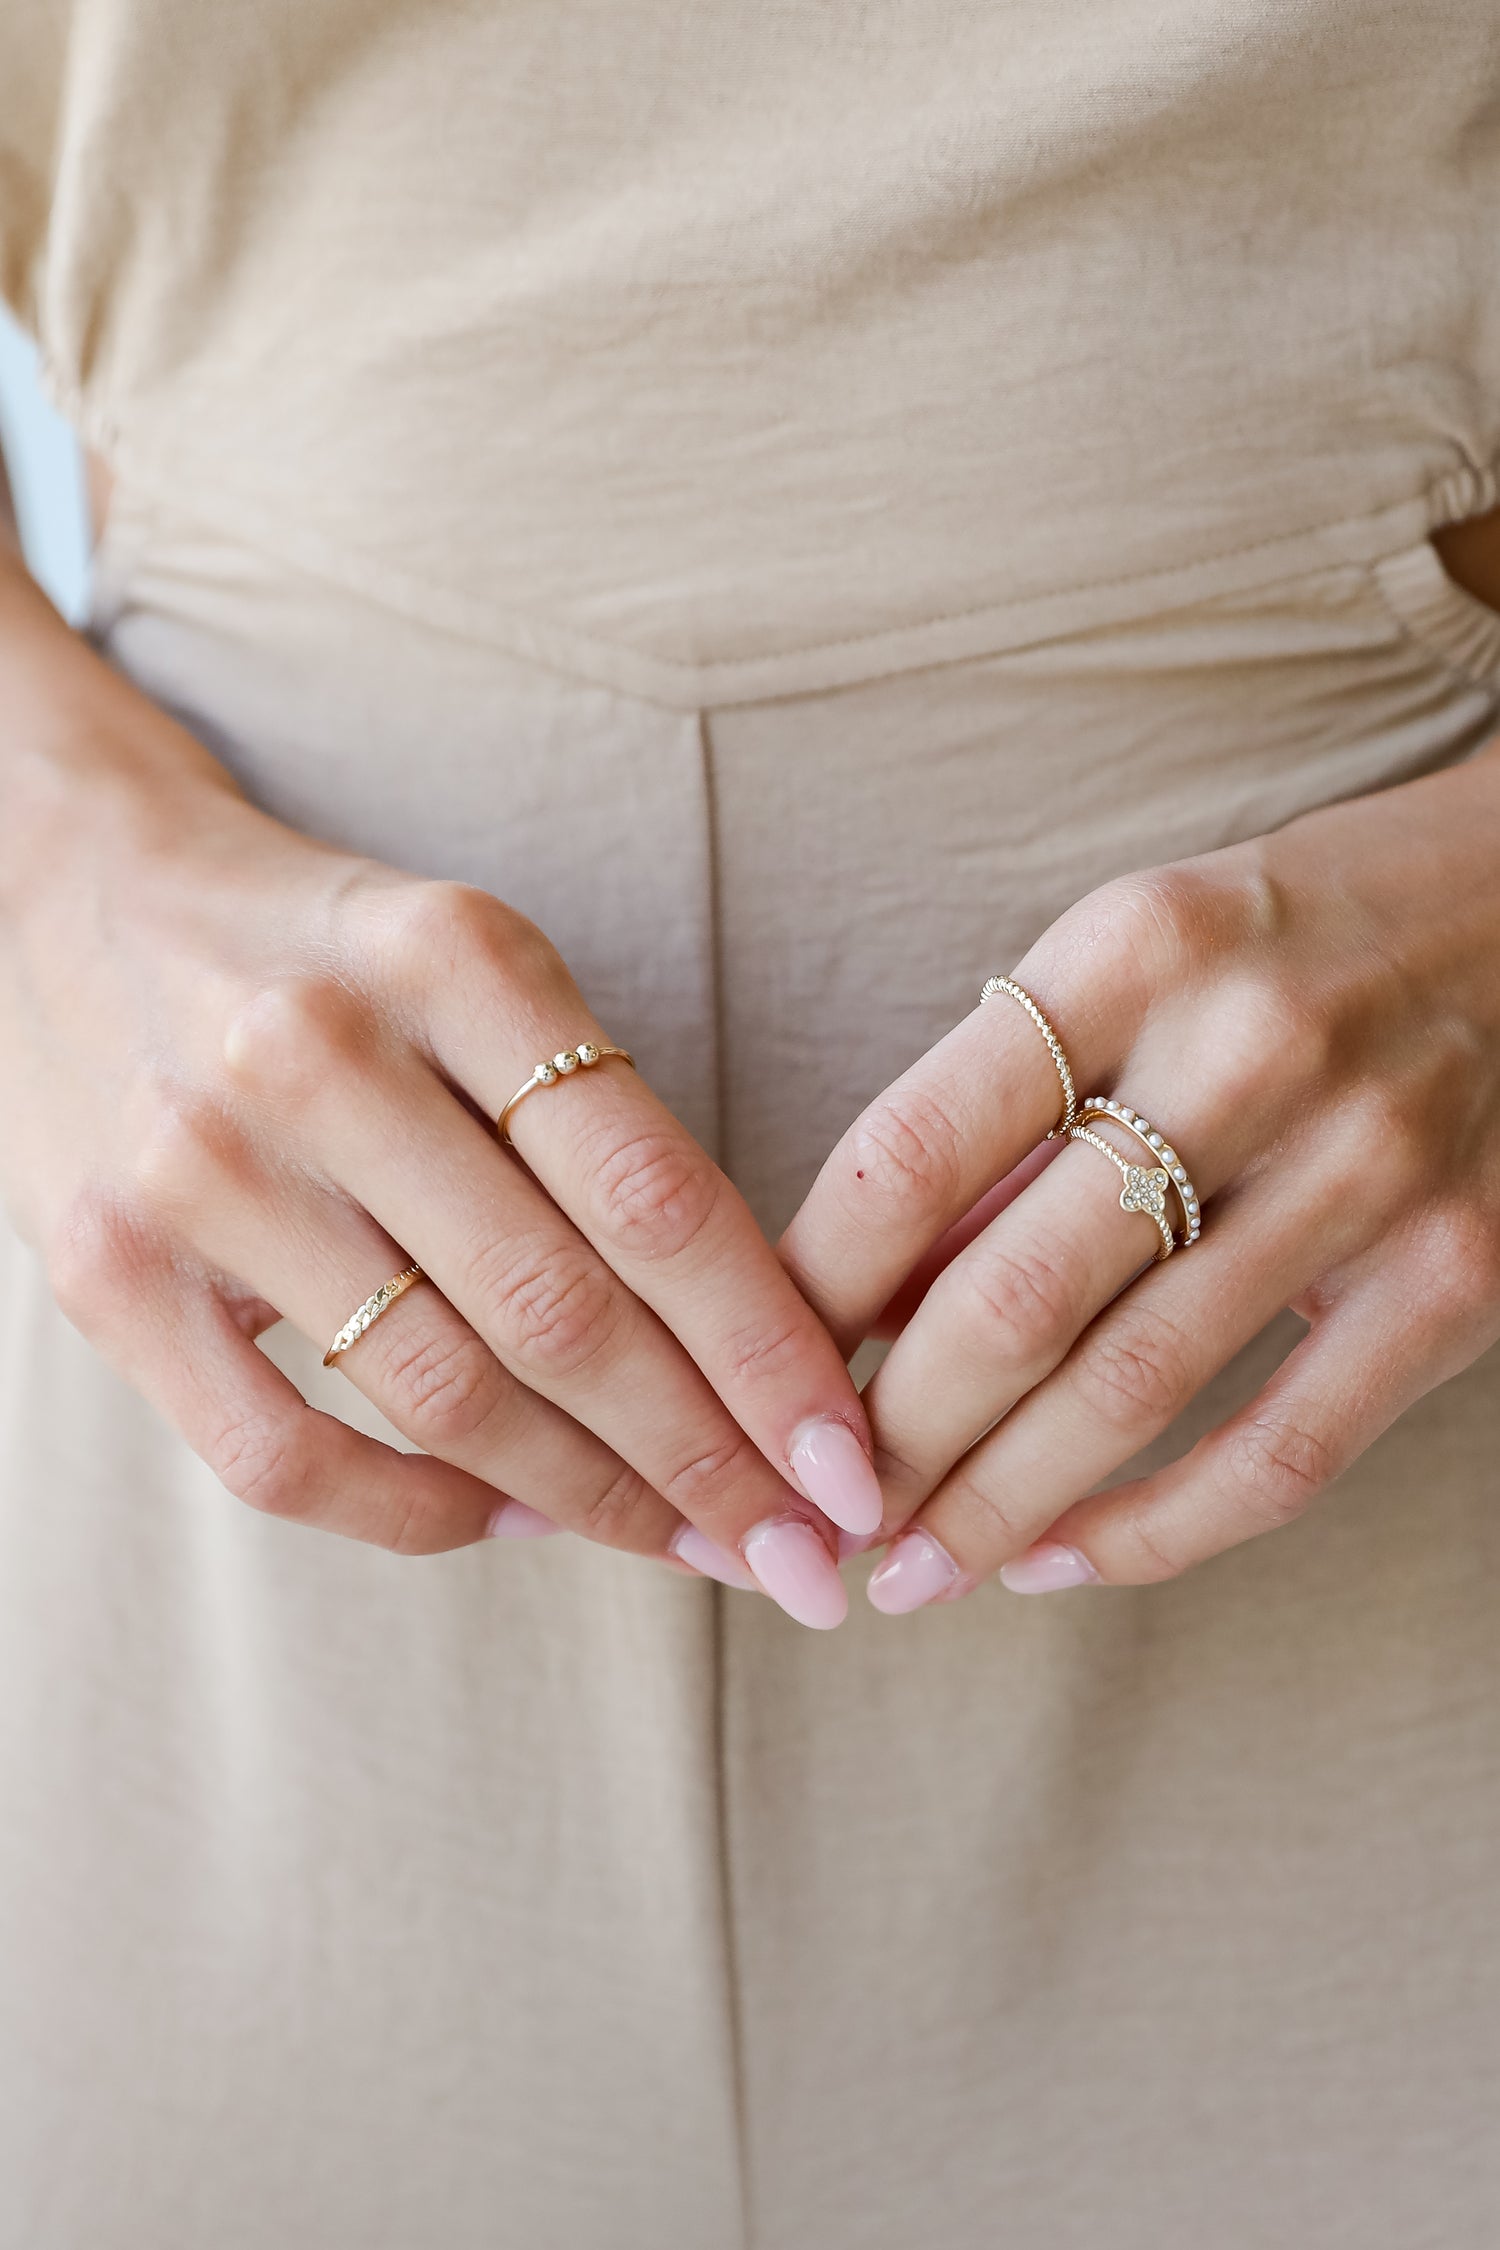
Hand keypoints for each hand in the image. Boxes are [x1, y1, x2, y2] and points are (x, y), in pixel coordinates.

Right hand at [0, 558, 877, 1624]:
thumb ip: (593, 1127)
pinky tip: (503, 1517)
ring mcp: (201, 1167)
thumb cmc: (325, 956)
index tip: (852, 1457)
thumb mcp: (472, 969)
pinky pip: (286, 1455)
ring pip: (443, 1392)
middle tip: (805, 1552)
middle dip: (709, 1459)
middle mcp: (320, 1055)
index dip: (771, 1351)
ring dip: (591, 1498)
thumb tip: (752, 1347)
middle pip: (564, 1312)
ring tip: (686, 1543)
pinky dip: (417, 1511)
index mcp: (453, 957)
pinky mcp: (108, 1271)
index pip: (656, 1194)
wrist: (64, 891)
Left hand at [782, 747, 1499, 1606]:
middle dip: (892, 1435)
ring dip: (994, 1508)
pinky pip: (1281, 1453)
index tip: (757, 1375)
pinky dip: (1153, 1531)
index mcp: (1135, 949)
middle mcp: (1250, 1052)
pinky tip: (1061, 1562)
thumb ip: (1002, 1118)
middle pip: (1013, 1296)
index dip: (812, 1292)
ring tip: (912, 1570)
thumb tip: (855, 1304)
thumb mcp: (1128, 963)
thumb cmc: (1284, 943)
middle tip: (822, 1509)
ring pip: (1131, 1392)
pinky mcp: (1461, 1274)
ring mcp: (1369, 1168)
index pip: (915, 1148)